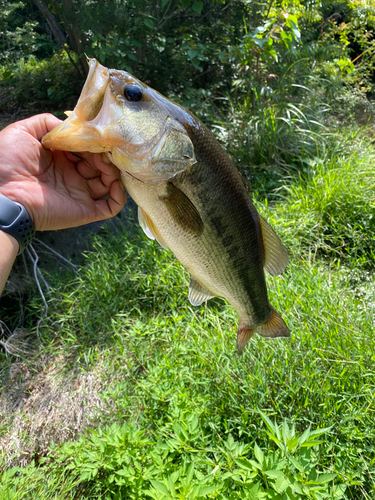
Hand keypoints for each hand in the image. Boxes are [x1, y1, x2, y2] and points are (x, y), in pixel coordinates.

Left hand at [0, 113, 125, 230]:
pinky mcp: (86, 210)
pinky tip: (116, 183)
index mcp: (60, 159)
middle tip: (102, 151)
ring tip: (107, 164)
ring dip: (114, 171)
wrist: (2, 194)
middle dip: (105, 155)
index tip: (96, 137)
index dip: (93, 142)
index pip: (86, 149)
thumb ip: (47, 123)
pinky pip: (111, 206)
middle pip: (100, 165)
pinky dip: (120, 196)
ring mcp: (80, 194)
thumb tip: (70, 126)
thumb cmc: (7, 163)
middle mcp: (72, 176)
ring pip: (109, 182)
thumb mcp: (23, 131)